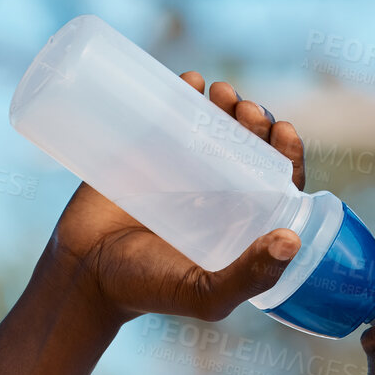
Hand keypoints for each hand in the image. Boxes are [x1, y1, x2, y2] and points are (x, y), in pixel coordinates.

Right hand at [46, 73, 307, 323]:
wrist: (83, 274)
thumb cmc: (147, 292)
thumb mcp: (203, 295)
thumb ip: (248, 276)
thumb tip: (292, 239)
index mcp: (240, 224)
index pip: (275, 182)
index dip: (285, 154)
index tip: (283, 131)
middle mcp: (216, 195)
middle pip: (249, 146)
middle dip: (255, 121)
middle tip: (245, 109)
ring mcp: (180, 171)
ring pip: (214, 126)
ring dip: (226, 104)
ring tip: (220, 92)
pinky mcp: (145, 153)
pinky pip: (171, 115)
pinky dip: (184, 93)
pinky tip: (191, 80)